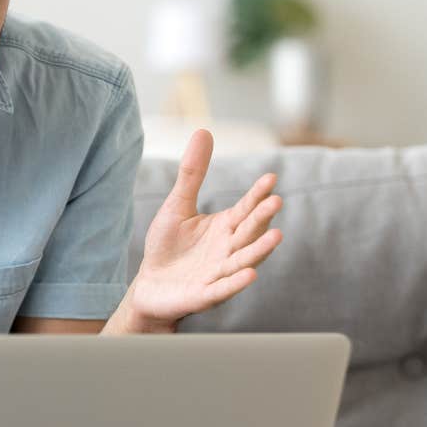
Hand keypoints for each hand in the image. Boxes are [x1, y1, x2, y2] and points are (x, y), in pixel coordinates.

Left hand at [127, 129, 283, 327]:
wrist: (150, 285)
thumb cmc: (168, 246)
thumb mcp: (178, 205)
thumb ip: (192, 173)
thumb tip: (204, 131)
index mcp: (225, 227)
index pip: (246, 208)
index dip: (257, 195)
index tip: (270, 178)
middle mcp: (228, 249)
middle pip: (250, 232)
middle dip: (262, 218)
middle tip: (275, 201)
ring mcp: (219, 273)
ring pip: (244, 260)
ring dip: (260, 250)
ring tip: (277, 236)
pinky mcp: (206, 294)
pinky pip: (224, 288)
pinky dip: (236, 283)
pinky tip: (250, 274)